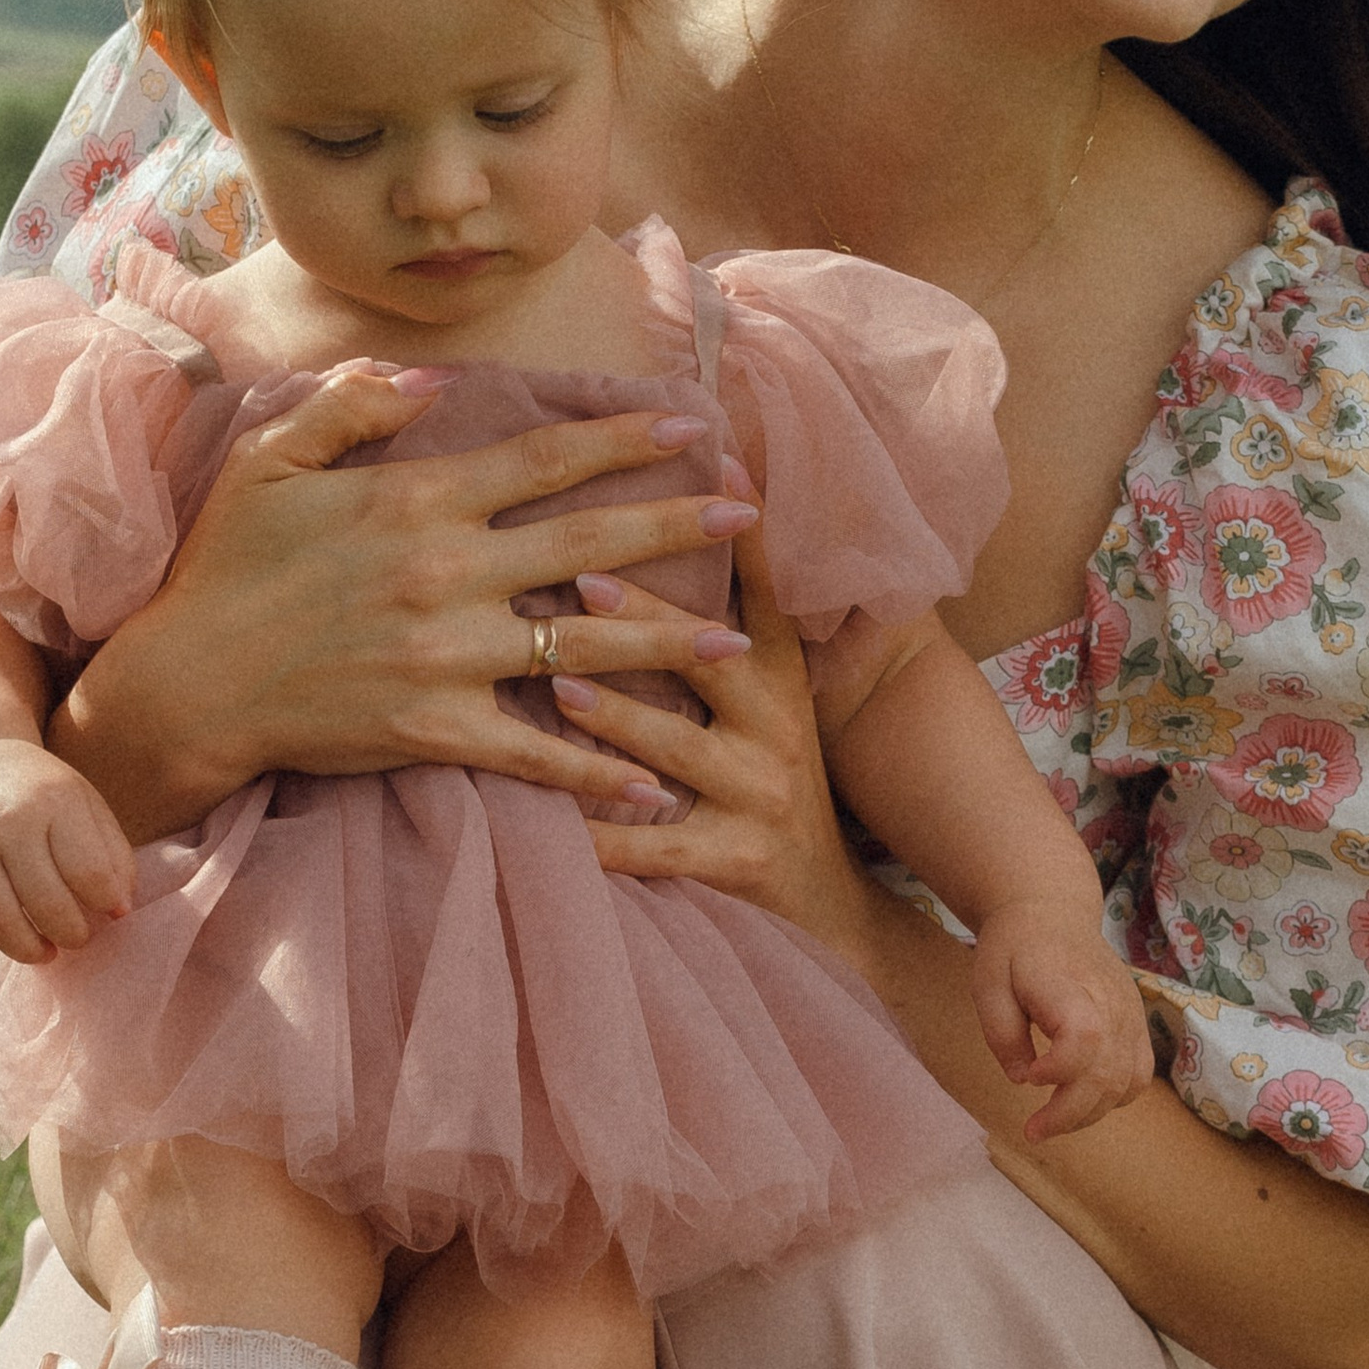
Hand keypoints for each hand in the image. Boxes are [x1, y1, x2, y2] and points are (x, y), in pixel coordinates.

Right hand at [0, 741, 135, 967]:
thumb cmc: (41, 795)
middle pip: (46, 904)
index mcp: (53, 804)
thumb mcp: (85, 805)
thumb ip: (111, 854)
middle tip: (76, 938)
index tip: (110, 912)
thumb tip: (120, 910)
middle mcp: (5, 823)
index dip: (106, 902)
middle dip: (70, 934)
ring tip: (43, 951)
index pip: (89, 872)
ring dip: (27, 950)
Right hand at [51, 364, 763, 836]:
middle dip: (677, 525)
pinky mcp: (434, 728)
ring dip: (666, 647)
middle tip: (750, 511)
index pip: (545, 458)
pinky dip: (598, 775)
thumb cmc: (226, 566)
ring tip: (736, 646)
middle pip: (587, 545)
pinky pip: (535, 754)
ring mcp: (445, 655)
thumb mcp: (272, 460)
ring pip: (581, 649)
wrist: (187, 682)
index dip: (626, 441)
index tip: (694, 428)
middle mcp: (446, 572)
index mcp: (418, 500)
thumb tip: (436, 381)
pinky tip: (656, 789)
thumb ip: (354, 405)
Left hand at [555, 515, 894, 963]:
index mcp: (779, 677)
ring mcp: (755, 797)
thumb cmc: (770, 781)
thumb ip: (730, 620)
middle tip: (580, 574)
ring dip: (617, 715)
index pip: (764, 592)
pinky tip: (544, 816)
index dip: (742, 531)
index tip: (711, 464)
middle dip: (647, 618)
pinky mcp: (729, 862)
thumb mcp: (769, 698)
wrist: (824, 904)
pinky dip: (596, 832)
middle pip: (708, 660)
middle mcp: (775, 729)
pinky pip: (650, 848)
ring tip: (560, 684)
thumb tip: (704, 516)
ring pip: (675, 748)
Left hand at [965, 898, 1155, 1141]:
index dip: (1061, 1069)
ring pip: (1127, 1082)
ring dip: (1090, 1113)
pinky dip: (1115, 1098)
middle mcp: (1112, 1003)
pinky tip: (1082, 1102)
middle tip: (1032, 1130)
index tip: (1031, 1078)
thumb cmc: (1014, 949)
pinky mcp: (1136, 1025)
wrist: (1052, 913)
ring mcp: (1130, 1016)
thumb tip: (1023, 1080)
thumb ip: (1002, 1035)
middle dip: (1070, 1114)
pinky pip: (1139, 1074)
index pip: (1085, 1037)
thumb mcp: (987, 984)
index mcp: (1072, 988)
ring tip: (1052, 1121)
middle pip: (1108, 1073)